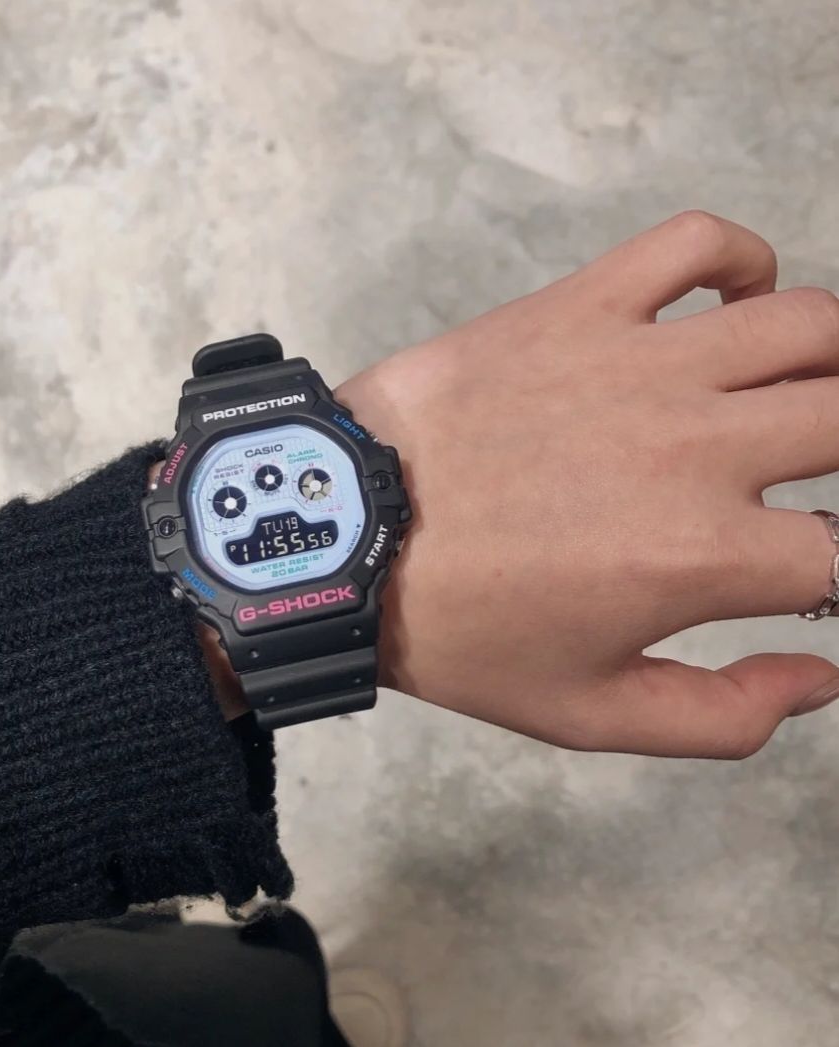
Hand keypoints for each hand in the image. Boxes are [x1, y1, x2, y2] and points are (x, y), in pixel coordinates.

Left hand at [338, 211, 838, 757]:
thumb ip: (721, 717)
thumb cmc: (457, 632)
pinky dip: (740, 259)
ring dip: (830, 361)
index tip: (809, 574)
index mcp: (700, 556)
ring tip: (807, 393)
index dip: (837, 574)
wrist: (344, 537)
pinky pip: (694, 244)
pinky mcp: (579, 308)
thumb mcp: (585, 714)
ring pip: (807, 325)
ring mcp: (637, 364)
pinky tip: (736, 302)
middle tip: (809, 476)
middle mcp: (692, 448)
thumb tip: (822, 676)